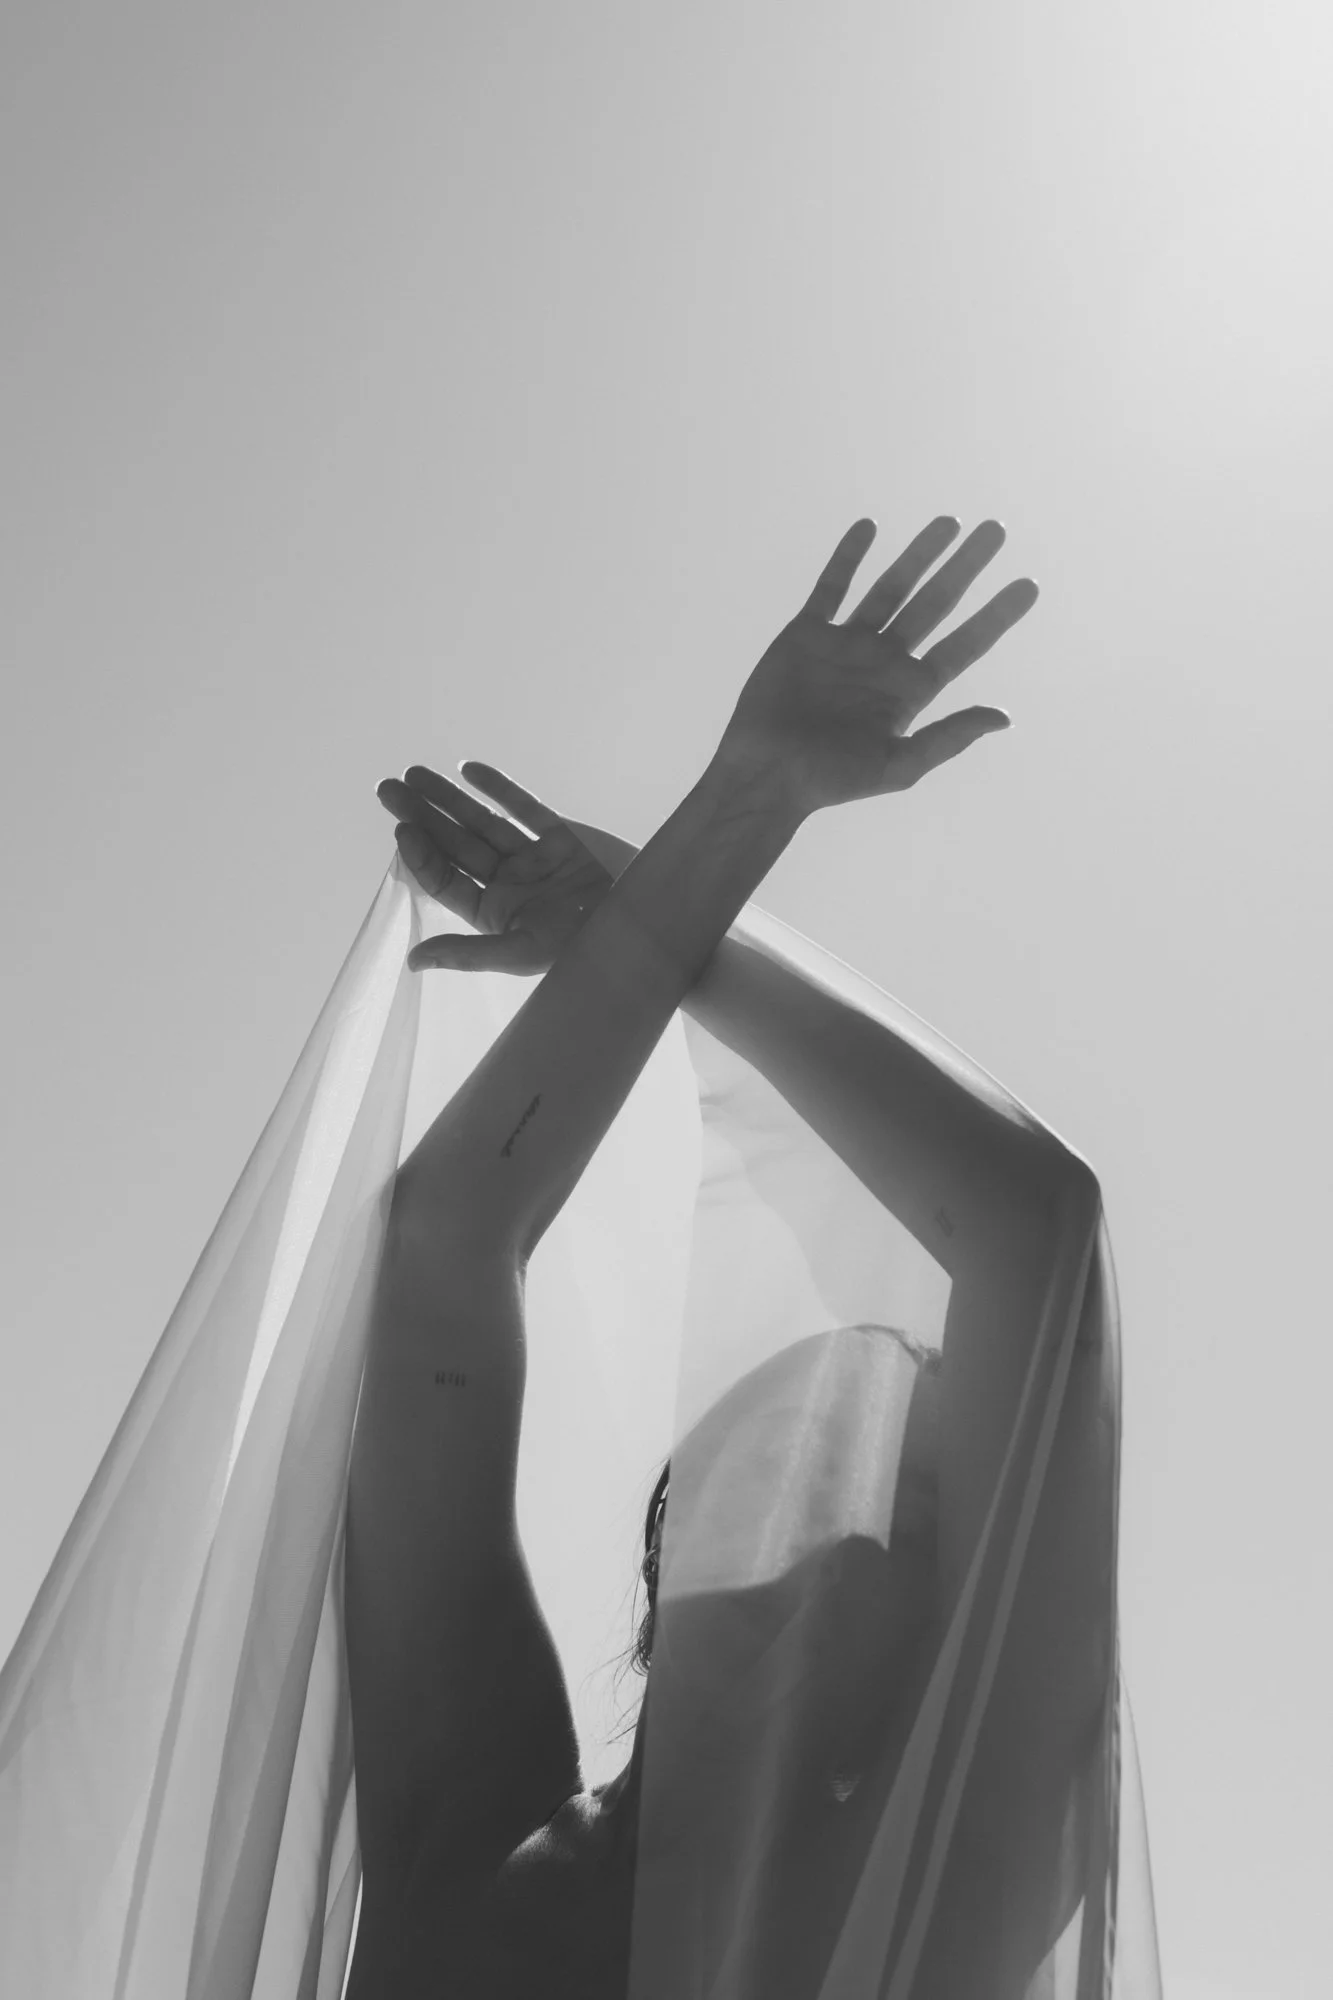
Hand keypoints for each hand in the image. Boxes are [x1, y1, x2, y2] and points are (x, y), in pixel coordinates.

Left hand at [376, 762, 616, 972]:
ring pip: (483, 822)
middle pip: (456, 845)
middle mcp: (508, 885)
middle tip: (386, 789)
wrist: (640, 937)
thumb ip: (466, 953)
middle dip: (423, 815)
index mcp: (492, 914)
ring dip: (449, 797)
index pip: (446, 879)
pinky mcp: (563, 841)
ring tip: (414, 773)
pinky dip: (501, 789)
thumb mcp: (518, 955)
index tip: (402, 828)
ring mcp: (535, 861)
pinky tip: (469, 769)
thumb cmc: (579, 956)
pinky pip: (526, 809)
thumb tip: (412, 962)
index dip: (422, 853)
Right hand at [716, 515, 1037, 816]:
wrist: (766, 773)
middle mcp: (885, 661)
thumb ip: (948, 737)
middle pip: (935, 604)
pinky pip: (831, 587)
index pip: (964, 645)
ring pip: (891, 587)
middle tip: (997, 530)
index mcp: (911, 691)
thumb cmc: (832, 780)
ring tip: (949, 522)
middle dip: (965, 567)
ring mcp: (847, 643)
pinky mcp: (807, 634)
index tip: (1028, 584)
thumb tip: (1003, 717)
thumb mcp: (899, 766)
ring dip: (919, 554)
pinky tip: (869, 527)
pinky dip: (847, 558)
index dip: (996, 615)